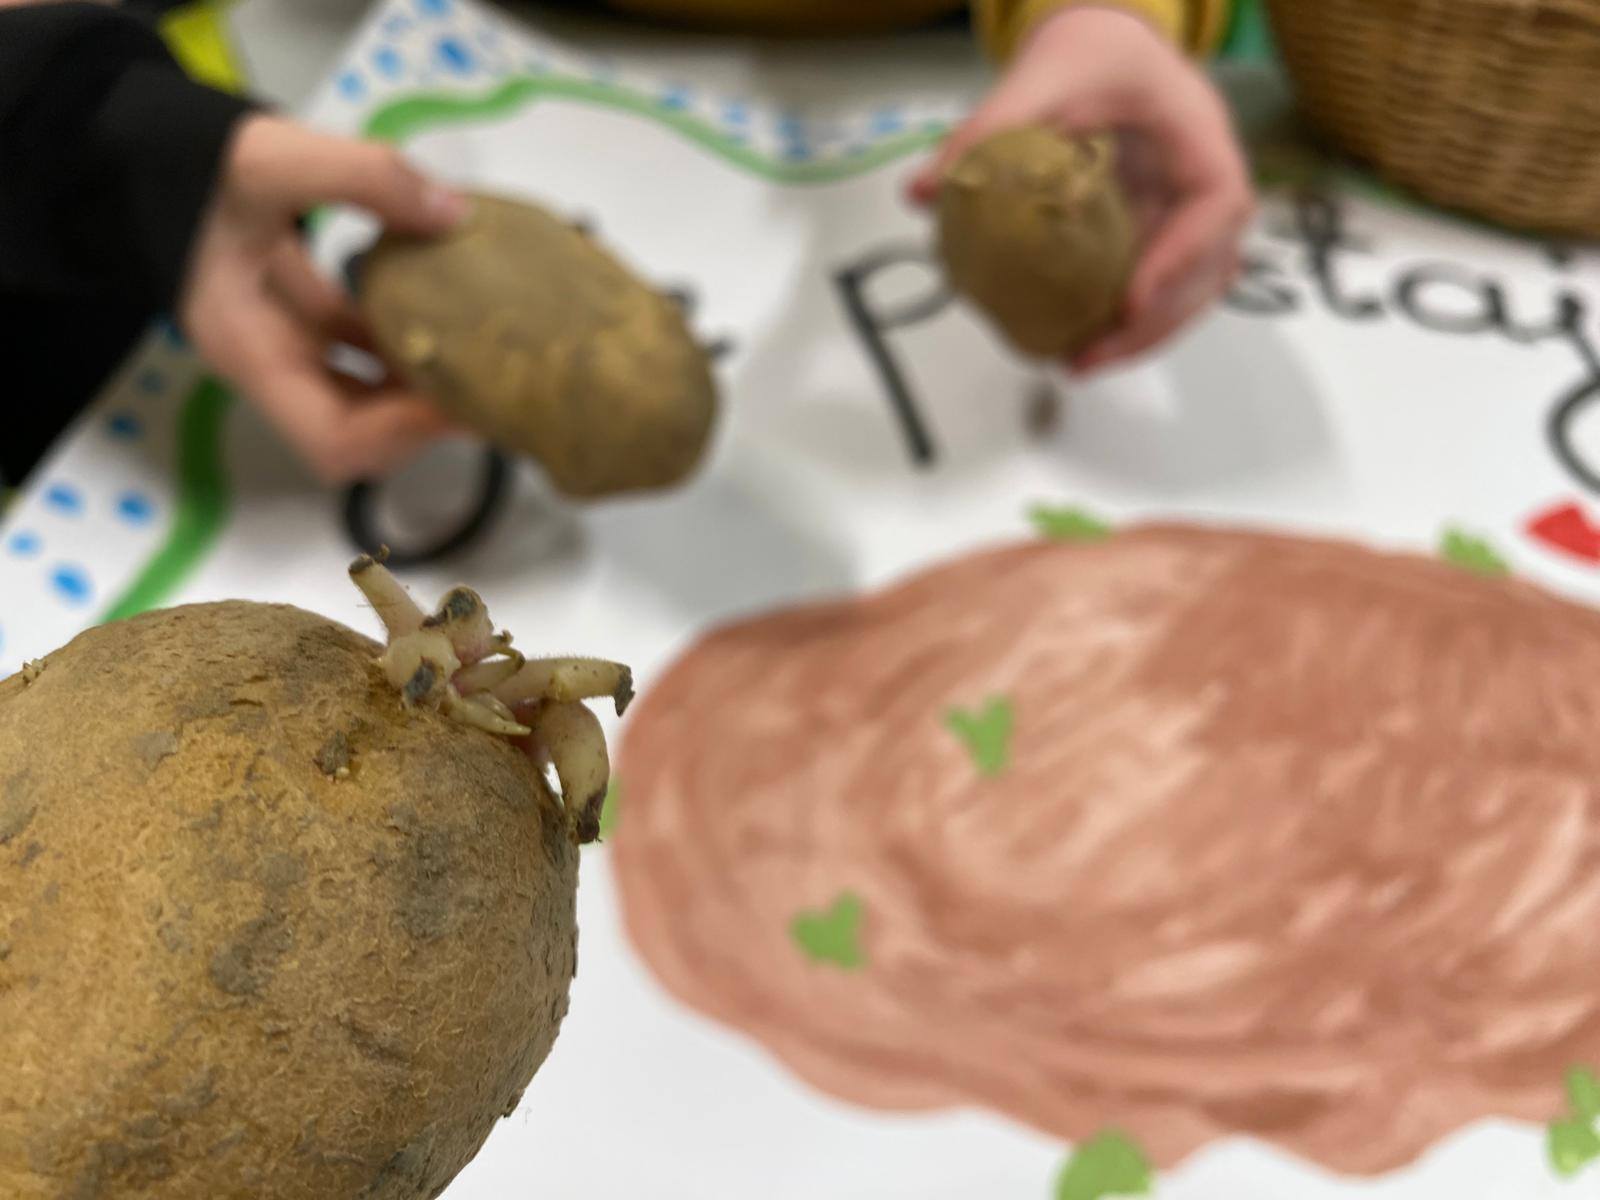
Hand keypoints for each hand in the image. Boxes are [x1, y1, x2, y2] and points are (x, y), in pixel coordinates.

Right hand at [179, 114, 469, 483]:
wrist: (125, 149)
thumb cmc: (185, 164)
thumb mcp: (270, 157)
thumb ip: (365, 177)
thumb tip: (456, 215)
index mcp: (251, 350)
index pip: (334, 439)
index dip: (403, 433)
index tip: (462, 397)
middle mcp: (269, 364)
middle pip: (357, 435)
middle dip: (422, 418)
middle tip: (488, 382)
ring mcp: (283, 345)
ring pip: (364, 396)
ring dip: (419, 382)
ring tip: (480, 349)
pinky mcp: (299, 318)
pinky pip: (360, 349)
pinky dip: (404, 339)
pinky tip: (445, 306)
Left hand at [911, 5, 1253, 372]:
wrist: (1105, 45)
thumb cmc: (1091, 53)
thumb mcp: (1040, 75)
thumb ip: (985, 130)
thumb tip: (921, 192)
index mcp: (1198, 136)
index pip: (1216, 205)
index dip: (1181, 258)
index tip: (1132, 301)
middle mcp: (1205, 182)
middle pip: (1209, 268)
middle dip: (1154, 324)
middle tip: (1087, 357)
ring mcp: (1187, 214)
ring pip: (1191, 289)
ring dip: (1141, 336)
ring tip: (1079, 363)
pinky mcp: (1162, 233)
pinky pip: (1159, 285)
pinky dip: (1126, 321)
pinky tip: (1078, 343)